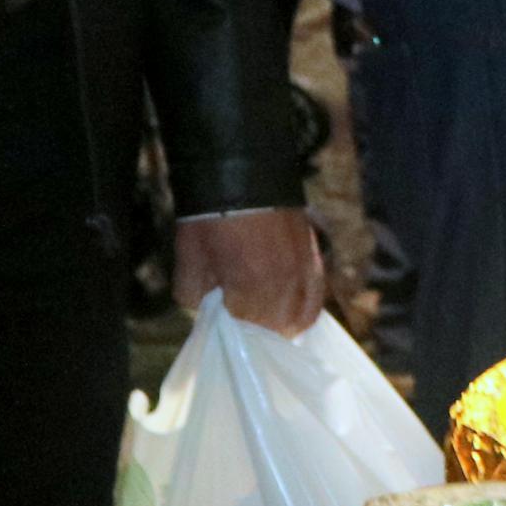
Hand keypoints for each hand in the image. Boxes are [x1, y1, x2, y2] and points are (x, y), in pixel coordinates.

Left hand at [175, 207, 325, 335]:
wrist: (239, 175)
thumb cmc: (208, 220)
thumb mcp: (188, 260)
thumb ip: (194, 296)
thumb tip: (208, 312)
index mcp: (251, 287)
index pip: (248, 331)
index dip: (235, 331)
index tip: (226, 323)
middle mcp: (284, 284)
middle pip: (278, 328)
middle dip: (261, 329)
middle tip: (245, 321)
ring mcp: (303, 272)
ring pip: (302, 316)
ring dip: (286, 323)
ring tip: (270, 320)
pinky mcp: (313, 258)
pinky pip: (317, 296)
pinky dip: (306, 309)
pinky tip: (294, 312)